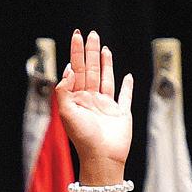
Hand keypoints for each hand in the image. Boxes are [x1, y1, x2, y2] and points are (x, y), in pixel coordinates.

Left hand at [53, 29, 132, 174]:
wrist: (102, 157)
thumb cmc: (83, 137)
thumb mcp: (66, 113)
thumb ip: (63, 91)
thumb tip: (68, 71)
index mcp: (77, 99)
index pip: (75, 70)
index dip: (76, 53)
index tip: (76, 37)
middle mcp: (91, 100)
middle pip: (90, 70)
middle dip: (90, 52)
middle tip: (91, 34)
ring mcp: (106, 106)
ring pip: (106, 79)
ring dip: (105, 64)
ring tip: (103, 48)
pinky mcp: (121, 114)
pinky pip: (125, 97)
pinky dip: (127, 86)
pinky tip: (127, 76)